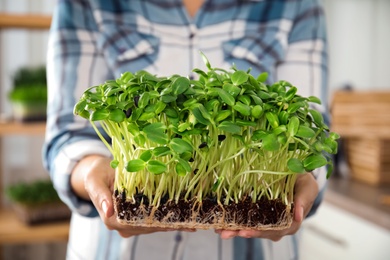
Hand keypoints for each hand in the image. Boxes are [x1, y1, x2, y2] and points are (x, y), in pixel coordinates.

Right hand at [72, 155, 190, 236]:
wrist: (101, 172)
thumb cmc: (98, 173)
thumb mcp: (95, 179)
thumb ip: (100, 194)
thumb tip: (108, 212)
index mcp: (111, 218)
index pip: (134, 223)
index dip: (153, 220)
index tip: (170, 217)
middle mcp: (122, 225)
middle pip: (148, 226)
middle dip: (168, 223)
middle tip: (190, 219)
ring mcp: (132, 224)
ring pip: (154, 226)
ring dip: (172, 224)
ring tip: (193, 220)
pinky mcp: (139, 220)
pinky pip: (156, 223)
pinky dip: (171, 223)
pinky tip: (187, 224)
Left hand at [215, 173, 318, 240]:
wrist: (297, 175)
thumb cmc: (303, 181)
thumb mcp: (307, 187)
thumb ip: (303, 199)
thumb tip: (298, 216)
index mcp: (292, 222)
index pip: (275, 231)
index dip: (259, 232)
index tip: (245, 231)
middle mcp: (279, 226)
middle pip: (260, 233)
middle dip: (242, 233)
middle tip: (226, 233)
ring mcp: (269, 222)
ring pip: (251, 229)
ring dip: (235, 231)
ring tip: (220, 231)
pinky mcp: (260, 216)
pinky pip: (247, 222)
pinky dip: (235, 224)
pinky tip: (221, 225)